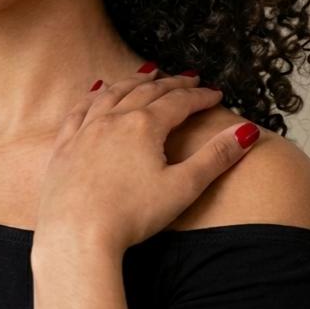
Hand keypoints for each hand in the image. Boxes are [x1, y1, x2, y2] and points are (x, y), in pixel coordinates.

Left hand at [33, 65, 260, 255]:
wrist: (76, 234)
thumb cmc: (132, 215)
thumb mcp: (183, 187)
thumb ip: (215, 157)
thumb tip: (246, 132)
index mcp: (144, 126)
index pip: (179, 102)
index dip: (200, 97)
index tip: (215, 94)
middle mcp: (113, 119)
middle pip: (147, 91)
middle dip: (171, 83)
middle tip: (188, 78)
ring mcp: (85, 130)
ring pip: (112, 94)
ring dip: (133, 82)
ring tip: (147, 75)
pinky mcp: (64, 145)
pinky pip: (80, 109)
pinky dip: (93, 96)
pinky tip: (97, 91)